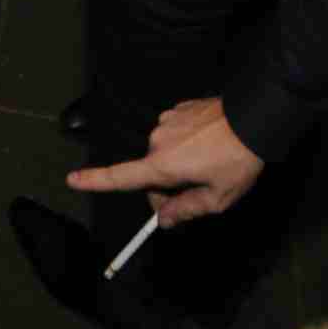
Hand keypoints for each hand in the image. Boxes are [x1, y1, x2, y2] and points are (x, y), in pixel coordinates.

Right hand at [64, 96, 263, 226]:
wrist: (255, 115)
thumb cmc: (238, 160)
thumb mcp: (218, 197)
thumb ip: (187, 210)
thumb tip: (165, 219)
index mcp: (162, 164)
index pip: (120, 176)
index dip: (94, 181)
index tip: (72, 179)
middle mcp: (157, 140)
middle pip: (150, 173)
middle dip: (167, 188)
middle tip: (198, 193)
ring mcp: (167, 121)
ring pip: (164, 154)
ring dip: (179, 164)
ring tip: (211, 164)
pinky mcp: (179, 109)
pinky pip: (176, 135)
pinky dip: (187, 145)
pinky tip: (209, 145)